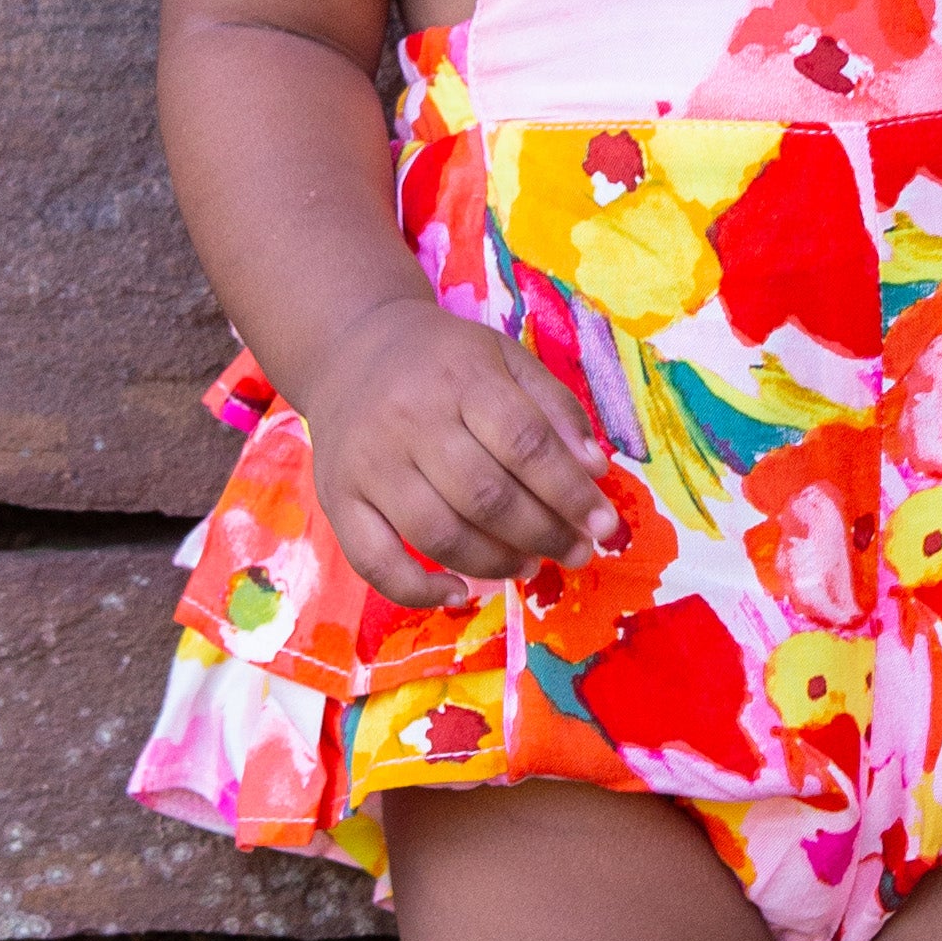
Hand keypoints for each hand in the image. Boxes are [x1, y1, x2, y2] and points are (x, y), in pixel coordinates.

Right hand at [301, 294, 624, 611]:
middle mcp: (410, 420)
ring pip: (439, 534)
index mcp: (461, 378)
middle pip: (487, 496)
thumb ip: (555, 410)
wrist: (349, 348)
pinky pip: (375, 563)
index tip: (604, 525)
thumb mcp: (507, 360)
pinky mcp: (337, 500)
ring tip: (530, 564)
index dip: (571, 492)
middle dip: (543, 534)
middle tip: (576, 552)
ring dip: (496, 563)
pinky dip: (418, 591)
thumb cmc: (443, 361)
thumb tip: (594, 473)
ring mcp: (369, 465)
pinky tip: (459, 592)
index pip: (525, 444)